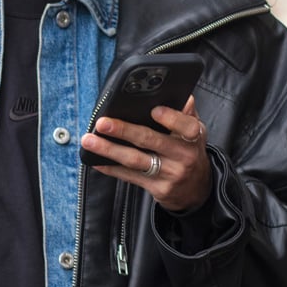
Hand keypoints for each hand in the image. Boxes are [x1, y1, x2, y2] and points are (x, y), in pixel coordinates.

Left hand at [79, 96, 210, 211]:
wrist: (196, 189)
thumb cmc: (189, 153)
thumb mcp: (196, 133)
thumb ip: (186, 114)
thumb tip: (183, 96)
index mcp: (193, 138)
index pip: (186, 127)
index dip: (170, 118)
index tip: (153, 110)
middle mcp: (182, 156)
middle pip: (150, 141)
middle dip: (123, 131)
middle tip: (102, 123)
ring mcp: (169, 174)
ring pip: (135, 160)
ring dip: (109, 150)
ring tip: (90, 140)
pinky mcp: (157, 188)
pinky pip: (130, 176)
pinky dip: (111, 168)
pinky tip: (96, 160)